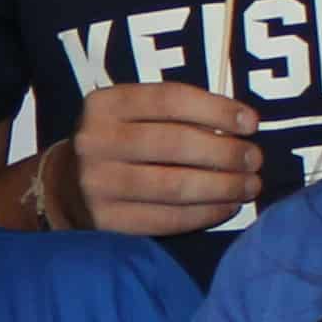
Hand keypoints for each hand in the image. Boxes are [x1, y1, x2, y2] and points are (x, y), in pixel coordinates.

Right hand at [70, 80, 262, 234]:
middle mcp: (96, 141)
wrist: (66, 187)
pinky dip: (204, 213)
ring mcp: (98, 184)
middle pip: (176, 144)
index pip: (170, 100)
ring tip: (249, 185)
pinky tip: (226, 207)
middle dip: (226, 153)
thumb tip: (239, 128)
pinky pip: (167, 218)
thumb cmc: (119, 143)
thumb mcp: (133, 115)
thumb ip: (175, 114)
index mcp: (105, 104)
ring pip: (175, 185)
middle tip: (255, 159)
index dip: (216, 110)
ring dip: (222, 187)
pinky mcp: (106, 221)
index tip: (251, 123)